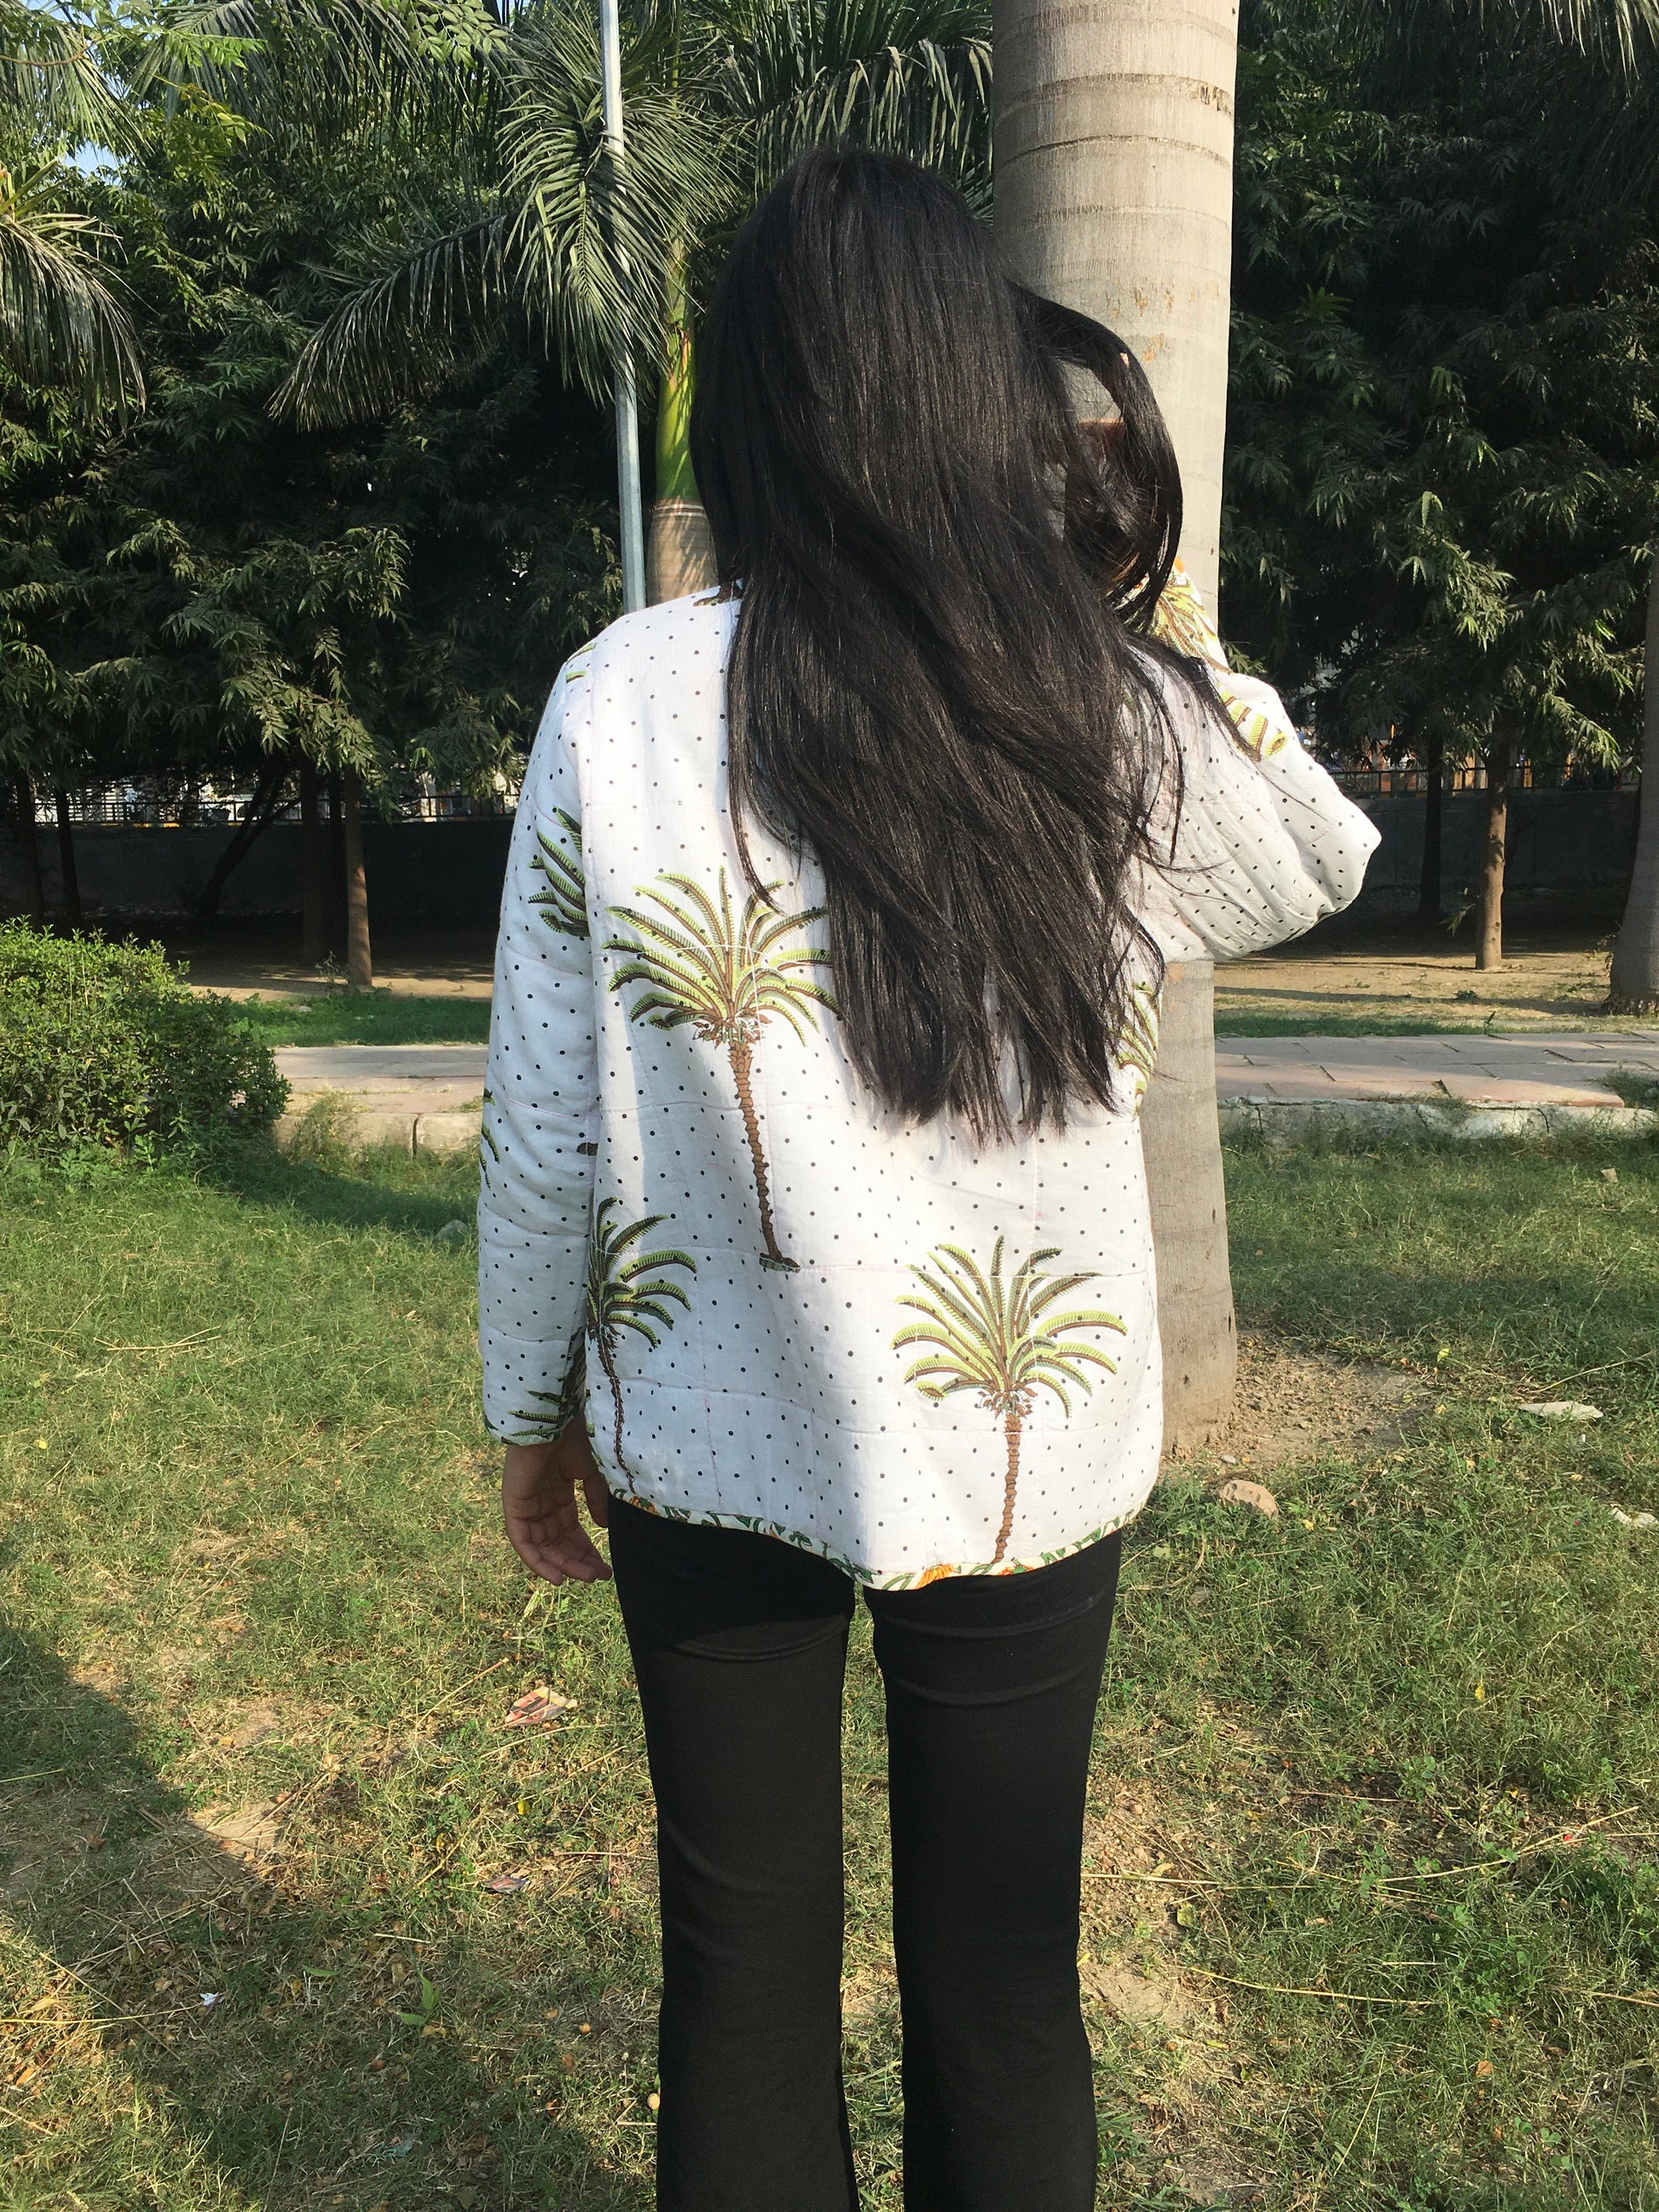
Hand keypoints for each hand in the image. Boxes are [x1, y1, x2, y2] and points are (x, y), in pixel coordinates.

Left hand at [502, 1426, 611, 1586]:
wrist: (553, 1419)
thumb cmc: (573, 1437)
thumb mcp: (592, 1472)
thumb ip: (596, 1499)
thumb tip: (604, 1527)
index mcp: (558, 1493)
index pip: (570, 1530)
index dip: (587, 1550)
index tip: (605, 1568)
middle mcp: (541, 1502)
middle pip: (558, 1542)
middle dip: (579, 1561)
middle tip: (600, 1577)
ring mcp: (526, 1506)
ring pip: (543, 1546)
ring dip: (564, 1564)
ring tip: (586, 1577)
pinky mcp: (514, 1507)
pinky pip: (523, 1542)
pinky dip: (538, 1562)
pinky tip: (557, 1577)